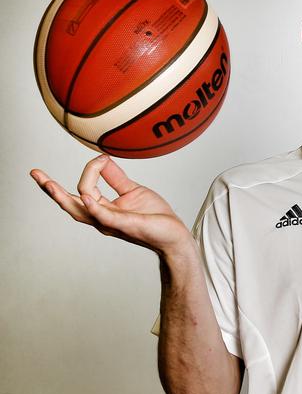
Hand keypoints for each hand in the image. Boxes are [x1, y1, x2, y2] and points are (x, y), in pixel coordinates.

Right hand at [30, 154, 194, 258]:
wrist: (174, 235)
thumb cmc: (154, 217)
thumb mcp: (133, 191)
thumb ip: (116, 177)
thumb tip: (102, 159)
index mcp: (103, 209)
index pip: (82, 190)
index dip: (89, 169)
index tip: (101, 158)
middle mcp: (102, 218)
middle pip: (70, 204)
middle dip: (51, 190)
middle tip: (35, 174)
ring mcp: (111, 223)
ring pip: (82, 210)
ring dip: (63, 197)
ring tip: (48, 184)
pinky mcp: (125, 224)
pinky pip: (105, 216)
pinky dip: (94, 206)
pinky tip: (85, 195)